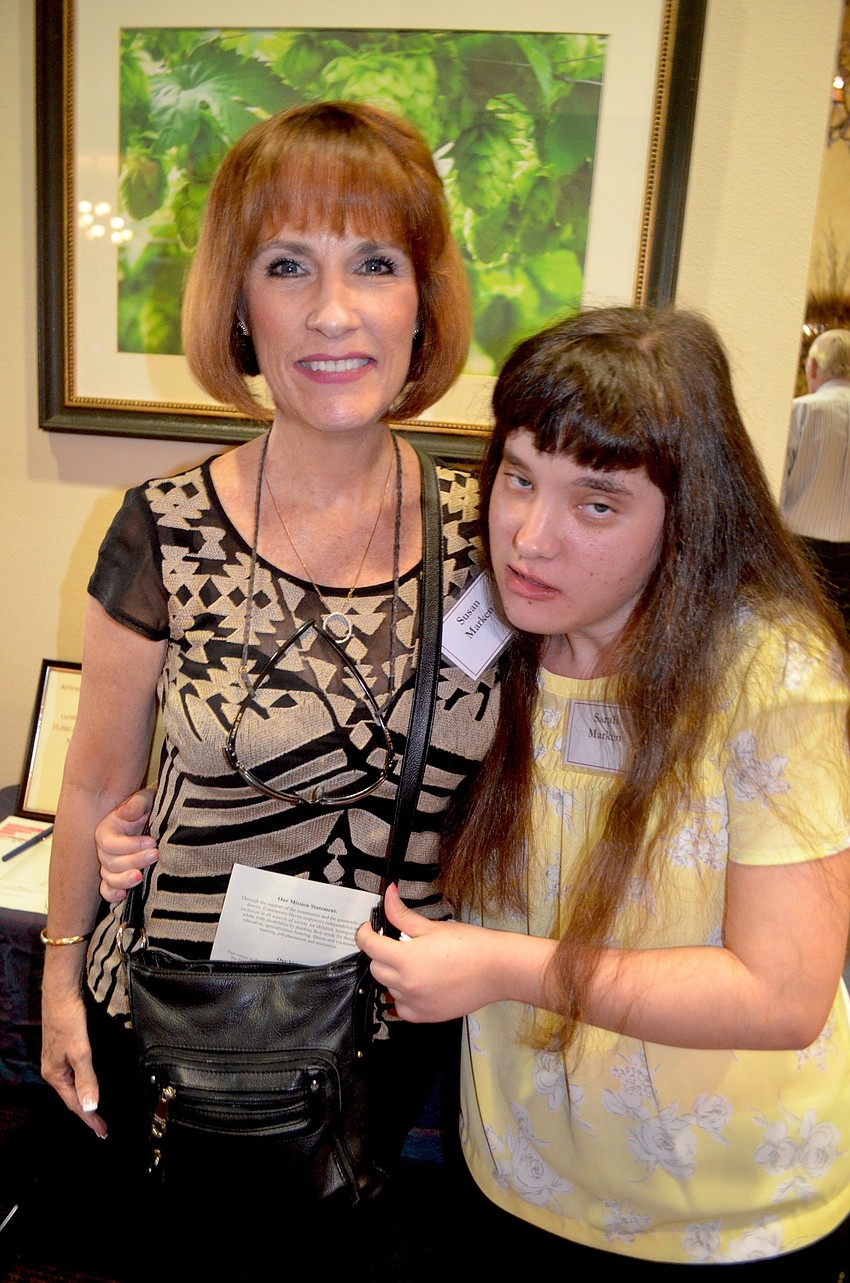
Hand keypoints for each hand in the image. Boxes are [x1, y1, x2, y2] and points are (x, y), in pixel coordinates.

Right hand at [40, 983, 106, 1136]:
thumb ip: (86, 1078)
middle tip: (102, 1127)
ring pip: (72, 1086)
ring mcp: (58, 1059)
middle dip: (86, 1113)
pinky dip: (84, 1084)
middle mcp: (54, 1069)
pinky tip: (89, 1085)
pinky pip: (74, 1074)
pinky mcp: (64, 1048)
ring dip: (85, 1100)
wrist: (62, 992)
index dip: (89, 1119)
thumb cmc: (69, 1020)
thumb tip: (90, 1107)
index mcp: (55, 1074)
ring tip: (96, 1113)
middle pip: (72, 1097)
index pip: (75, 1104)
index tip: (103, 1132)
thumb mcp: (80, 1051)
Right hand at [96, 787, 156, 902]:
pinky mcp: (117, 878)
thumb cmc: (149, 808)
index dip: (129, 845)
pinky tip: (124, 895)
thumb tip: (124, 813)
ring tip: (141, 877)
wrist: (157, 820)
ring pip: (109, 878)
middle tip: (155, 854)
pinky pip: (107, 891)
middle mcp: (105, 850)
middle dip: (134, 860)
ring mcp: (109, 866)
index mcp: (107, 830)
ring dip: (124, 880)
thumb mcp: (145, 799)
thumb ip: (136, 804)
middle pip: (110, 862)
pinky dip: (112, 895)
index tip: (152, 842)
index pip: (109, 843)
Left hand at [355, 884, 514, 1021]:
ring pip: (387, 988)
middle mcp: (407, 984)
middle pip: (376, 967)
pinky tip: (418, 984)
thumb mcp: (432, 926)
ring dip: (393, 974)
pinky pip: (400, 1008)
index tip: (369, 928)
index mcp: (406, 959)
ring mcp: (414, 1003)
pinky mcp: (424, 1016)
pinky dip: (403, 996)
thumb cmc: (470, 946)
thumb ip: (402, 915)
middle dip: (381, 953)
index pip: (369, 945)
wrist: (497, 970)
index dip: (365, 933)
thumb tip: (387, 896)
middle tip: (397, 943)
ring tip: (414, 963)